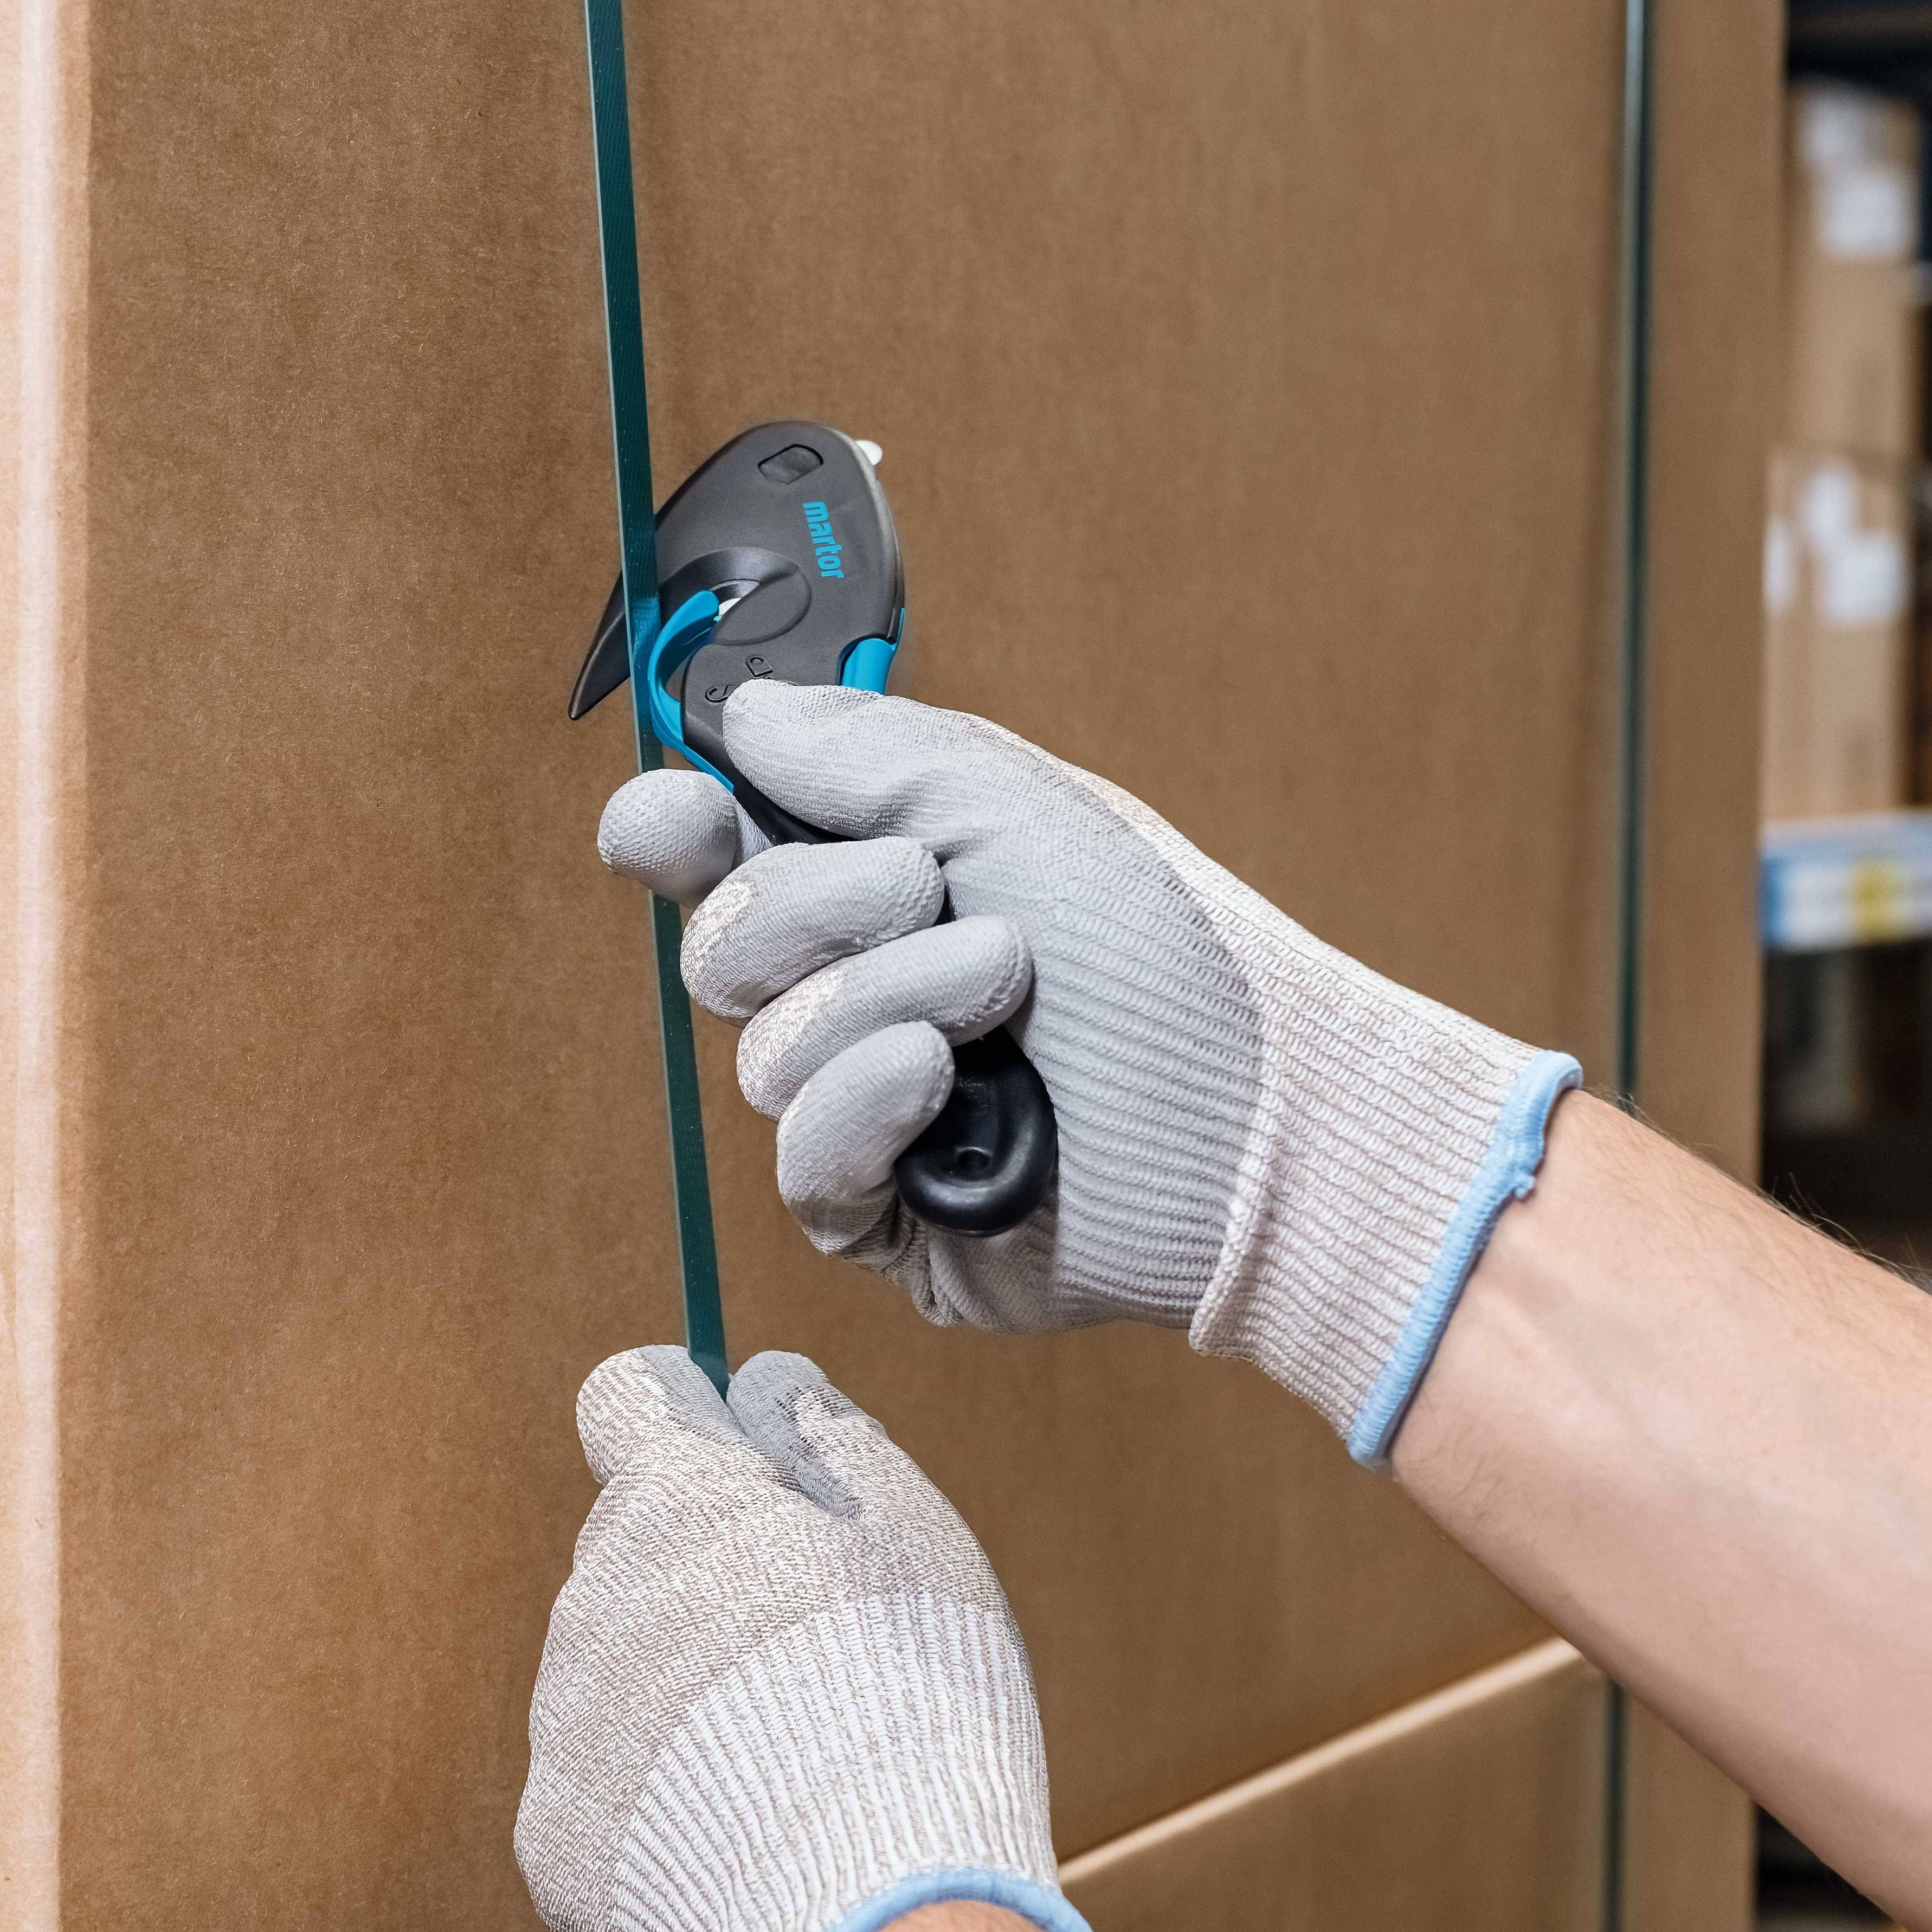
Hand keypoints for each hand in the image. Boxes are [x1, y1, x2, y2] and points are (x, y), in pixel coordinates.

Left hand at [516, 1346, 1114, 1931]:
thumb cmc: (917, 1706)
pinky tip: (746, 1850)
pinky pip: (604, 1804)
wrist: (872, 1919)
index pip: (626, 1400)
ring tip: (791, 1770)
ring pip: (614, 1679)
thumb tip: (762, 1385)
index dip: (681, 1418)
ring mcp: (562, 1732)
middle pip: (632, 1551)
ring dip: (682, 1700)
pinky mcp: (556, 1850)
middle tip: (810, 1657)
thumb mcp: (910, 1534)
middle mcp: (593, 1600)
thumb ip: (826, 1440)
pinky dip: (663, 1818)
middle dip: (702, 1575)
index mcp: (675, 1502)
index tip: (731, 1457)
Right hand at [596, 684, 1579, 1457]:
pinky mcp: (889, 1220)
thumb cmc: (1169, 954)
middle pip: (718, 945)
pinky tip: (943, 1083)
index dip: (670, 832)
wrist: (1262, 1112)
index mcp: (877, 885)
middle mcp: (859, 993)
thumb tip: (739, 712)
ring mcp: (866, 1111)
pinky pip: (802, 1168)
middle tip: (938, 893)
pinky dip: (865, 1106)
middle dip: (818, 906)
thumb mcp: (1015, 802)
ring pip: (761, 1056)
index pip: (712, 854)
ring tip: (1008, 993)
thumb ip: (863, 748)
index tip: (678, 817)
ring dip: (888, 999)